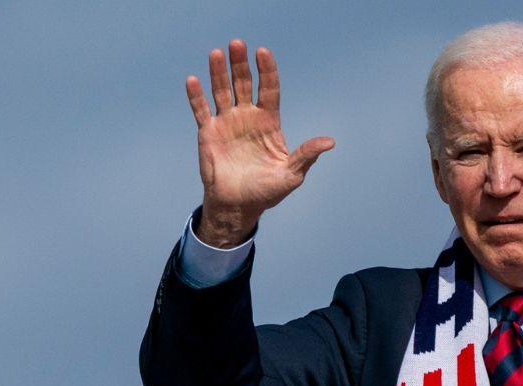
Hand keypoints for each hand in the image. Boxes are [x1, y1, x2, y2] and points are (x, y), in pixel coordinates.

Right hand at [185, 39, 334, 246]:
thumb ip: (306, 155)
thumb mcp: (292, 174)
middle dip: (240, 64)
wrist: (238, 205)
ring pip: (222, 91)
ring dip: (218, 72)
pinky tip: (193, 80)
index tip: (263, 52)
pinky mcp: (208, 133)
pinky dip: (196, 96)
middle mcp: (247, 118)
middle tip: (237, 43)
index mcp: (268, 123)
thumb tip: (330, 142)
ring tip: (216, 53)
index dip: (266, 71)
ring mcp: (227, 123)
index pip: (268, 90)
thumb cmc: (267, 191)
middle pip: (243, 84)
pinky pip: (201, 110)